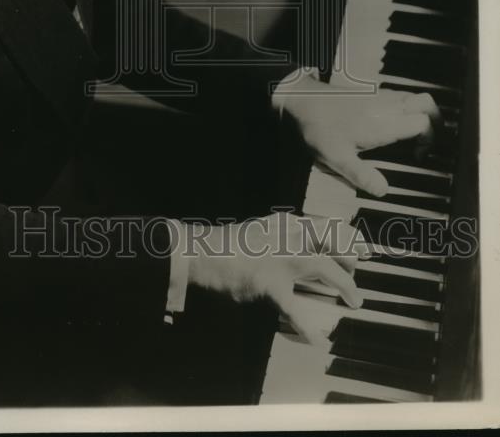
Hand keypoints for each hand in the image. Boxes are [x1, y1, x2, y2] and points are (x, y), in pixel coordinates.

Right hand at [186, 213, 365, 346]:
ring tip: (355, 298)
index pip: (326, 225)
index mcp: (285, 224)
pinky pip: (294, 308)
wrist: (203, 253)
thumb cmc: (230, 245)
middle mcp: (287, 235)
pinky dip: (307, 326)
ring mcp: (280, 259)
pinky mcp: (269, 284)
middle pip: (330, 240)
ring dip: (343, 283)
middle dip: (350, 255)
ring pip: (322, 266)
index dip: (348, 237)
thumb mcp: (261, 230)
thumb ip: (285, 235)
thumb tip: (307, 244)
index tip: (361, 247)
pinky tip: (318, 340)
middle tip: (359, 269)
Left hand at [274, 67, 439, 195]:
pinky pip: (398, 94)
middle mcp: (385, 106)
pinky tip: (392, 122)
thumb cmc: (318, 126)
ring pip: (413, 96)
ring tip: (413, 133)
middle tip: (428, 141)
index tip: (417, 156)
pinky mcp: (369, 92)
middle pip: (427, 103)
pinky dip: (406, 106)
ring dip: (421, 112)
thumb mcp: (336, 158)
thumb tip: (384, 191)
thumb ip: (361, 175)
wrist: (300, 99)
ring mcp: (378, 96)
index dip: (429, 140)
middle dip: (435, 121)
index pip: (424, 124)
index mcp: (383, 122)